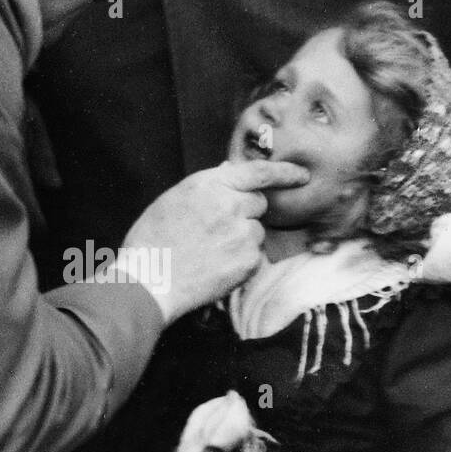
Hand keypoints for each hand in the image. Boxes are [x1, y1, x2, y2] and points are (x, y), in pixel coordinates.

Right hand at [118, 158, 308, 323]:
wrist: (148, 281)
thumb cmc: (152, 240)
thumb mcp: (173, 199)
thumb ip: (207, 185)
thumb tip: (230, 170)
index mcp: (210, 185)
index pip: (258, 171)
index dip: (284, 172)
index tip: (301, 176)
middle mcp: (230, 205)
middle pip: (259, 202)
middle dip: (246, 212)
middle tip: (219, 228)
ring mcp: (241, 235)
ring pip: (257, 231)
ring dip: (243, 238)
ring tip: (211, 251)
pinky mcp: (247, 262)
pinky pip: (254, 255)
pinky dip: (241, 261)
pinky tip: (215, 266)